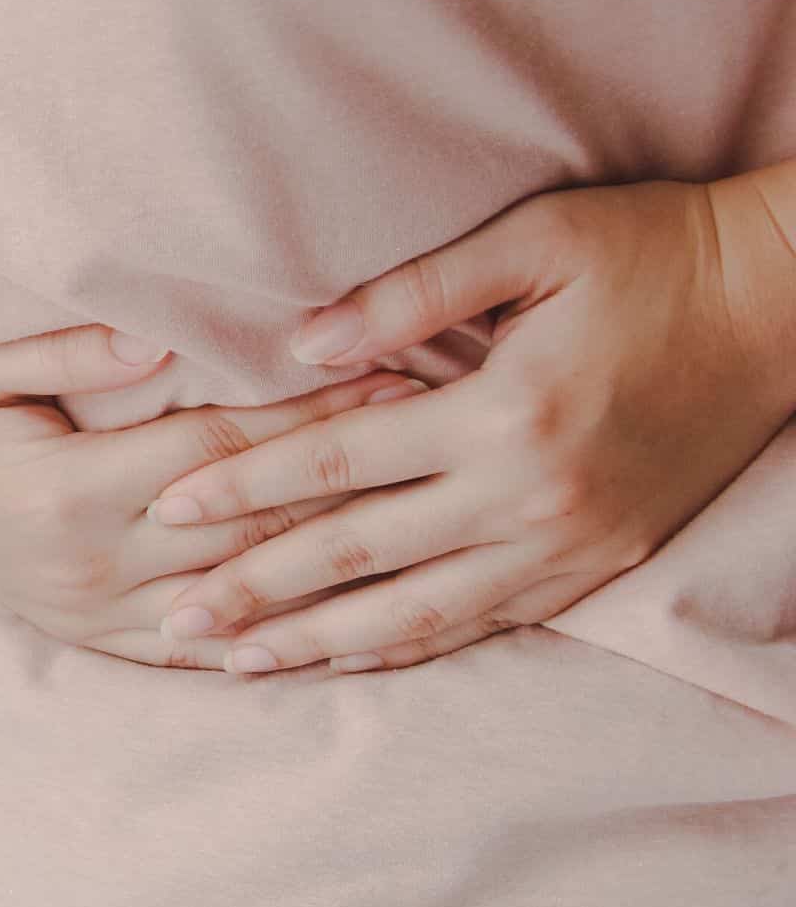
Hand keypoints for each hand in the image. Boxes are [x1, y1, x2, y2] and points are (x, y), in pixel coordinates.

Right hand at [0, 319, 417, 668]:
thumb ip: (67, 354)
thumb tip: (156, 342)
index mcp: (67, 491)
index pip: (218, 453)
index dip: (308, 421)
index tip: (387, 385)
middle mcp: (87, 564)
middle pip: (243, 531)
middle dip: (342, 491)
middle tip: (431, 457)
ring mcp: (89, 611)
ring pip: (231, 604)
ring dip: (321, 575)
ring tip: (410, 545)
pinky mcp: (87, 633)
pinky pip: (191, 652)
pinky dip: (261, 641)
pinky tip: (328, 632)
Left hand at [144, 176, 795, 674]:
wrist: (783, 310)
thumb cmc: (654, 254)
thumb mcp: (537, 241)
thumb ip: (412, 295)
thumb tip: (300, 344)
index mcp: (504, 412)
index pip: (338, 459)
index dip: (246, 484)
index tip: (170, 506)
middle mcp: (527, 497)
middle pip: (360, 555)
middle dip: (259, 590)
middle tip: (177, 622)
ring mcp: (563, 546)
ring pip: (417, 613)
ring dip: (321, 642)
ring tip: (242, 665)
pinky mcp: (592, 568)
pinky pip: (483, 624)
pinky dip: (410, 647)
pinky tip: (352, 659)